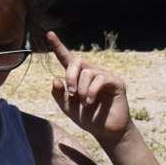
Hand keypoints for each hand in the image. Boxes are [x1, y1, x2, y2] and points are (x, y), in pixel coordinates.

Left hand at [46, 32, 132, 146]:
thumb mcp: (67, 107)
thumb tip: (55, 79)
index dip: (58, 47)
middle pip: (77, 61)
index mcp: (78, 77)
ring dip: (81, 88)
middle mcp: (92, 73)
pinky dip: (91, 91)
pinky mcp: (116, 82)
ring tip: (84, 102)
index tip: (49, 34)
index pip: (67, 59)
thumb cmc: (88, 118)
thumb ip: (59, 94)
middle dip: (70, 76)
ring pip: (87, 72)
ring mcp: (105, 76)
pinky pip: (100, 79)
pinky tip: (90, 102)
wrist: (106, 131)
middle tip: (71, 92)